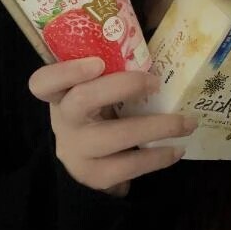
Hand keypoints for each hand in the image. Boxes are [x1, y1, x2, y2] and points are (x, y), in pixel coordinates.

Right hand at [28, 57, 197, 195]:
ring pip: (114, 136)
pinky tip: (176, 150)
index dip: (67, 71)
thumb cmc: (96, 114)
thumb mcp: (94, 92)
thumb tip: (156, 54)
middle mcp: (64, 122)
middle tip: (156, 82)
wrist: (87, 163)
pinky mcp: (94, 175)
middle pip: (82, 99)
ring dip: (157, 127)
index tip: (98, 63)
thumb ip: (111, 73)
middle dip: (123, 86)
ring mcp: (77, 151)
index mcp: (60, 95)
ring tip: (187, 122)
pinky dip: (157, 157)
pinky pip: (128, 166)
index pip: (43, 82)